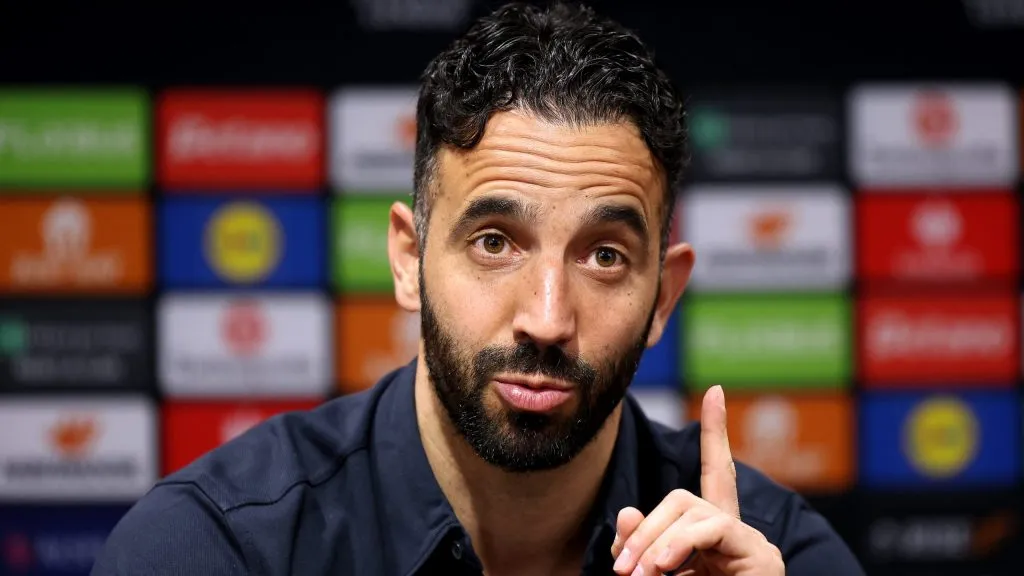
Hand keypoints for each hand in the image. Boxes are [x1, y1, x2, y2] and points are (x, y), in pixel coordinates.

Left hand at [610, 385, 783, 574]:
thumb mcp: (656, 575)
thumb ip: (643, 545)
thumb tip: (627, 512)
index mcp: (709, 534)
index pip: (712, 473)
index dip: (715, 433)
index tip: (717, 391)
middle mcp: (733, 530)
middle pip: (682, 496)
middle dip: (645, 528)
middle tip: (623, 570)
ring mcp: (749, 542)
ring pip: (691, 508)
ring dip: (658, 541)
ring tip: (642, 575)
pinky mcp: (760, 556)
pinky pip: (713, 529)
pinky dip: (680, 545)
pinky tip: (663, 568)